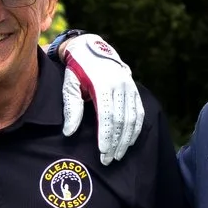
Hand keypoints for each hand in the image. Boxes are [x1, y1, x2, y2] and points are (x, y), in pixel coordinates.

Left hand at [56, 33, 146, 164]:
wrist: (91, 48)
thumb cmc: (76, 70)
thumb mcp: (69, 84)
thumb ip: (71, 107)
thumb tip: (69, 132)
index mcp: (103, 84)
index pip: (107, 116)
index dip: (106, 136)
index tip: (102, 152)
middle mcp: (120, 85)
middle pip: (121, 120)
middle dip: (115, 143)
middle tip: (108, 160)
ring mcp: (130, 87)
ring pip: (132, 119)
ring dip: (126, 140)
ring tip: (118, 155)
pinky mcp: (134, 90)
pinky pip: (139, 113)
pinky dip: (135, 130)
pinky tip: (129, 142)